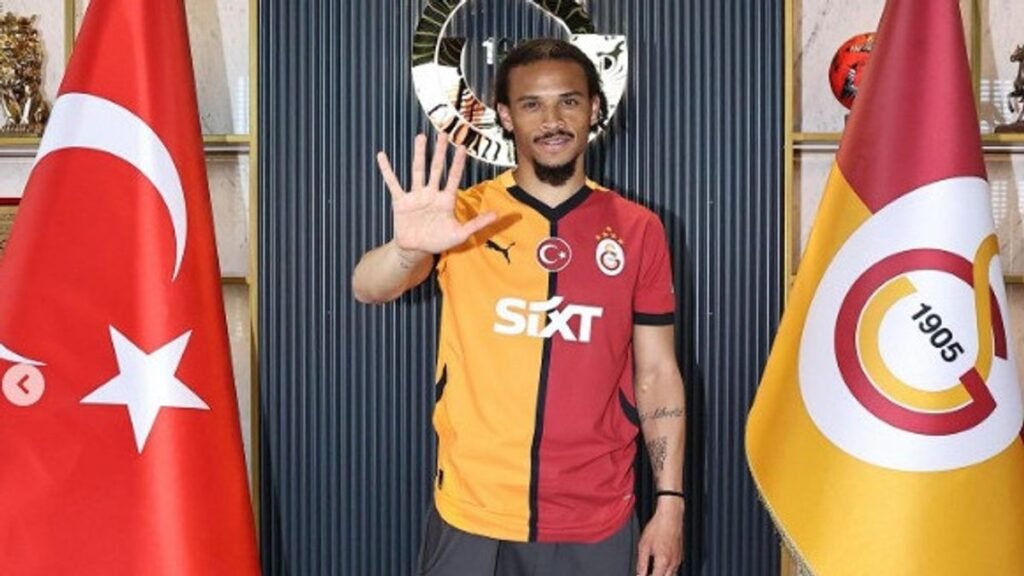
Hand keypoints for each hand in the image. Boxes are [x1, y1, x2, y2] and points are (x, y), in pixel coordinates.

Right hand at [377, 133, 496, 255]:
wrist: (416, 250)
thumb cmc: (439, 241)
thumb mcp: (460, 234)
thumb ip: (477, 224)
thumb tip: (497, 215)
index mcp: (446, 200)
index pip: (454, 177)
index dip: (458, 163)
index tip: (462, 147)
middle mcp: (431, 193)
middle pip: (436, 169)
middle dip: (439, 152)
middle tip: (442, 134)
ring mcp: (416, 196)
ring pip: (417, 171)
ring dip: (419, 154)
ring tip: (420, 137)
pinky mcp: (401, 201)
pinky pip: (393, 183)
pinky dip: (387, 170)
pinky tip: (382, 156)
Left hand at [636, 499, 683, 575]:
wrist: (670, 516)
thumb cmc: (658, 527)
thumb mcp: (644, 545)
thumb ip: (641, 563)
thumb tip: (639, 574)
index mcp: (663, 561)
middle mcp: (673, 562)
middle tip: (646, 574)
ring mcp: (678, 559)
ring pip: (671, 575)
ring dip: (662, 575)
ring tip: (653, 571)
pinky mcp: (680, 555)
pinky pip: (675, 569)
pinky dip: (668, 571)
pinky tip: (661, 566)